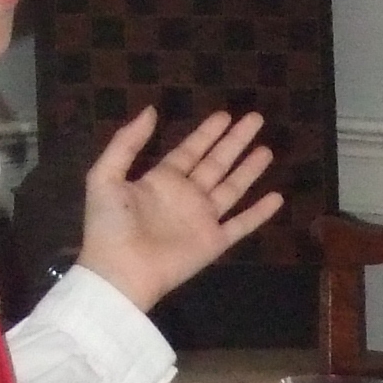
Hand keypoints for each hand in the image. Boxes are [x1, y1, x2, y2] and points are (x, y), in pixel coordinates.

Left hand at [73, 106, 284, 311]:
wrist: (119, 271)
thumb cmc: (109, 225)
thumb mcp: (105, 175)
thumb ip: (126, 142)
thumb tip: (152, 110)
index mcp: (161, 181)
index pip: (190, 151)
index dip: (207, 133)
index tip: (225, 115)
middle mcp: (186, 196)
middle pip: (216, 163)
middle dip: (235, 141)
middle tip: (256, 119)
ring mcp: (201, 220)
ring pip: (232, 189)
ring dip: (249, 170)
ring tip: (267, 151)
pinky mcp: (213, 242)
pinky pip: (241, 225)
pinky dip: (259, 213)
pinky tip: (277, 197)